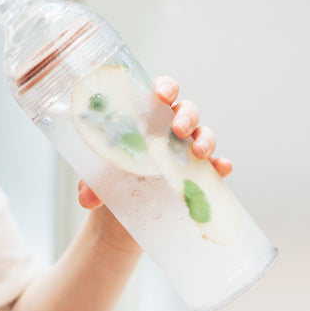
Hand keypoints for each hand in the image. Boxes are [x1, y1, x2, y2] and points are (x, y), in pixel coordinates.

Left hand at [78, 74, 231, 209]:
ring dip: (205, 138)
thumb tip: (87, 196)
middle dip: (186, 115)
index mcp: (144, 121)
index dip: (165, 88)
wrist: (117, 222)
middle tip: (178, 129)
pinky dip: (221, 165)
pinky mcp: (196, 178)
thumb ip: (90, 185)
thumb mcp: (96, 183)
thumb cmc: (108, 187)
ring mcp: (185, 154)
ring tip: (198, 152)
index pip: (159, 94)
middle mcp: (168, 132)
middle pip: (186, 111)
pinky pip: (214, 167)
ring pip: (203, 135)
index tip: (161, 94)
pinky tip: (222, 168)